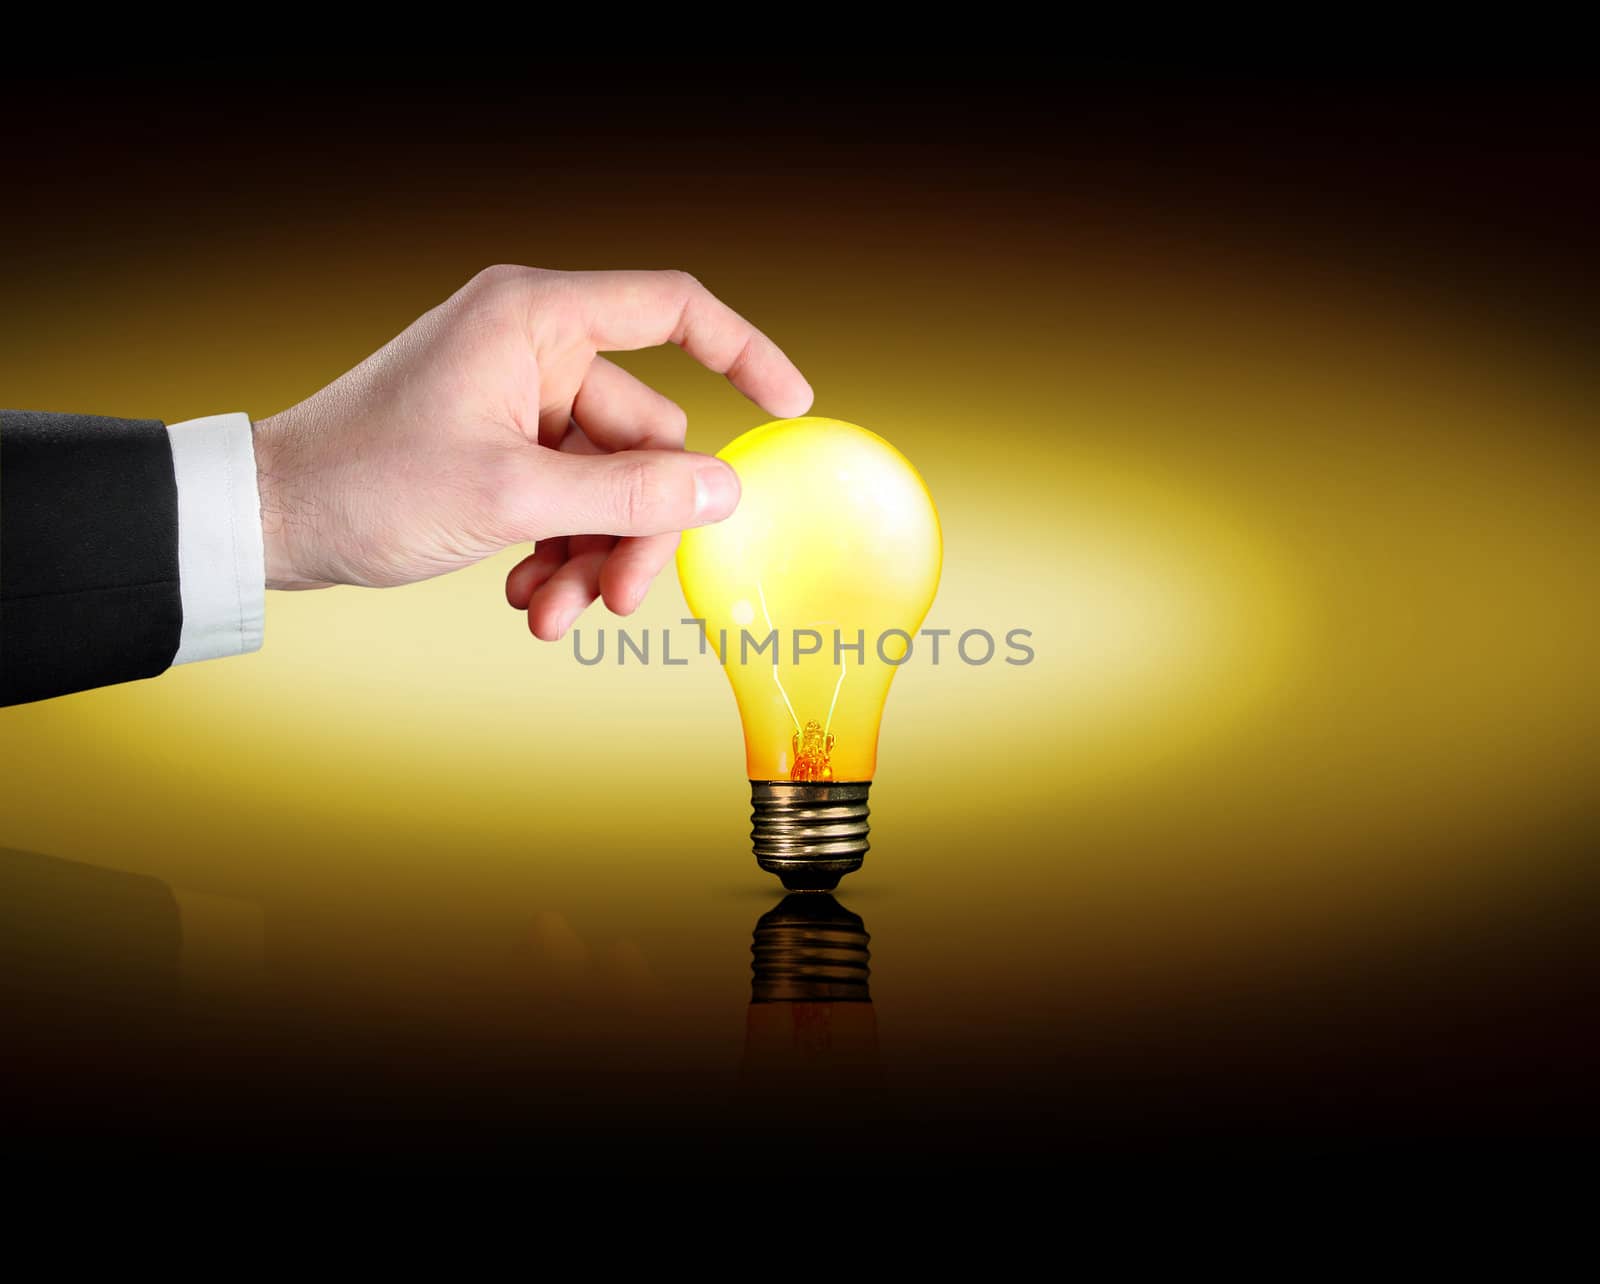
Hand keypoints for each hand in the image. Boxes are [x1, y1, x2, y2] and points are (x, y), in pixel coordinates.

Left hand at [252, 266, 811, 637]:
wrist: (272, 520)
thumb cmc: (366, 482)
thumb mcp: (511, 495)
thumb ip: (628, 491)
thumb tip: (726, 490)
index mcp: (535, 319)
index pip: (674, 309)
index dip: (744, 353)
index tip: (791, 406)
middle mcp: (533, 349)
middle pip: (644, 434)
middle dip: (632, 526)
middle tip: (614, 599)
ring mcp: (517, 401)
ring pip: (607, 481)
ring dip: (590, 552)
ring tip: (551, 611)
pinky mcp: (501, 446)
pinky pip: (567, 498)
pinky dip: (558, 549)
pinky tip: (528, 593)